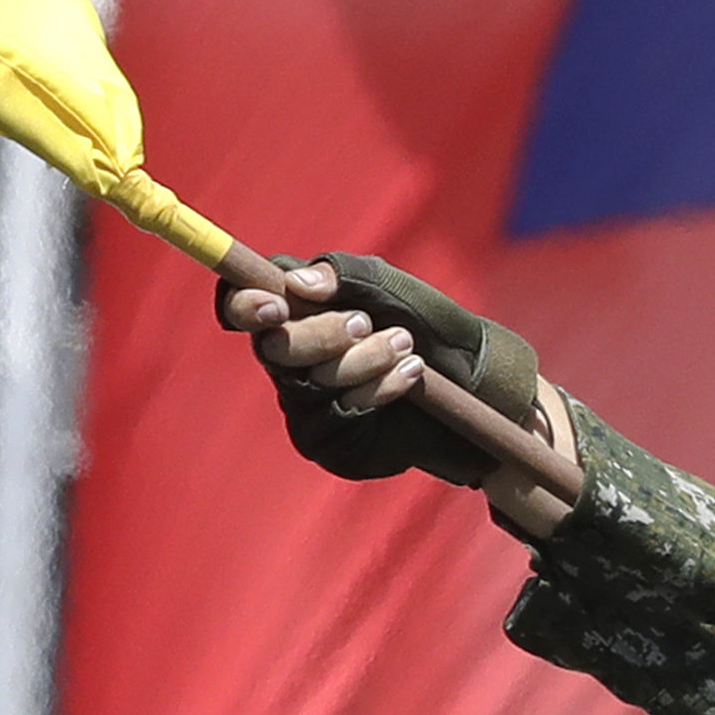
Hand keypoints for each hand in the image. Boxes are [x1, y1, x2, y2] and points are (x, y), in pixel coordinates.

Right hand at [216, 252, 559, 522]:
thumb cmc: (428, 325)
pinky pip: (338, 414)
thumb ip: (345, 274)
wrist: (475, 382)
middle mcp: (291, 358)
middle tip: (365, 323)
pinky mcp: (327, 439)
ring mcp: (306, 402)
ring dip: (364, 359)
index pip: (240, 306)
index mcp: (295, 311)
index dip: (245, 305)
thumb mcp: (393, 288)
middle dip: (323, 334)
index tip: (277, 305)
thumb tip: (296, 283)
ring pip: (312, 380)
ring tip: (406, 348)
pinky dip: (376, 390)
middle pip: (275, 347)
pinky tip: (409, 379)